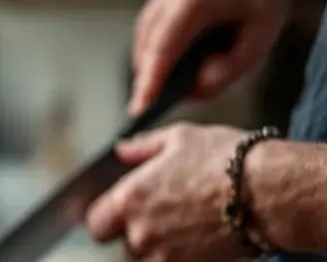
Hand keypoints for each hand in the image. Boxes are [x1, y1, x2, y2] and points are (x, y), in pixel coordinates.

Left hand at [86, 124, 246, 261]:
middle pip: (124, 243)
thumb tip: (121, 150)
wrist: (268, 193)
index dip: (105, 219)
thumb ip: (142, 147)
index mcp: (129, 201)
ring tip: (192, 223)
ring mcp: (161, 258)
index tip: (117, 215)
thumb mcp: (181, 138)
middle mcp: (139, 234)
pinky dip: (186, 259)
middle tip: (167, 214)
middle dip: (138, 232)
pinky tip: (205, 238)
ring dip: (162, 247)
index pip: (95, 223)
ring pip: (149, 259)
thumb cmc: (226, 162)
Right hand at [130, 0, 287, 114]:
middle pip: (149, 44)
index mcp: (195, 2)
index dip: (151, 80)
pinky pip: (150, 26)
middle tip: (154, 104)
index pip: (165, 47)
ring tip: (162, 85)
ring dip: (151, 62)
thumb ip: (235, 65)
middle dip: (151, 76)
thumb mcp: (263, 32)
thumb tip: (199, 88)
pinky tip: (170, 62)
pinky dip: (155, 47)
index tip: (141, 108)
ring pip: (145, 36)